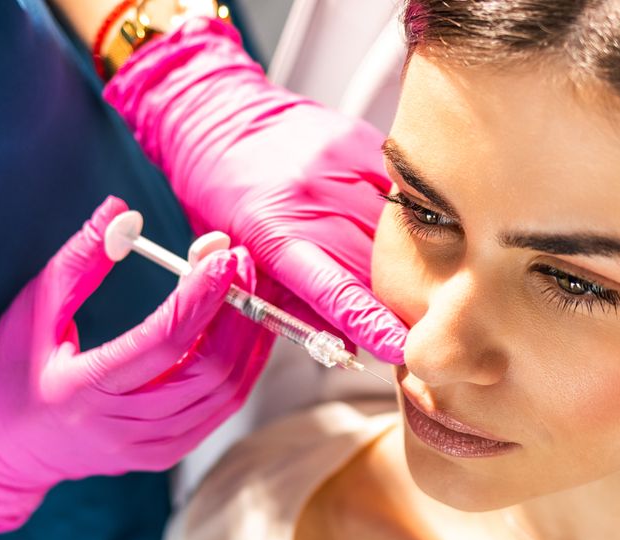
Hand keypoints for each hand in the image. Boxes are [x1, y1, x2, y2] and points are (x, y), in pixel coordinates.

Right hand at [0, 196, 273, 535]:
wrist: (0, 453)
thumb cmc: (8, 372)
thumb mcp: (32, 310)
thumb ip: (78, 261)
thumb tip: (121, 209)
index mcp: (82, 389)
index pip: (163, 342)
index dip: (202, 296)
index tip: (224, 256)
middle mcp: (120, 427)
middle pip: (207, 371)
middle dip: (235, 312)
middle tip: (241, 263)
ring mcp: (147, 448)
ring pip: (224, 395)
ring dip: (247, 339)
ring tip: (247, 289)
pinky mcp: (163, 455)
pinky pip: (218, 411)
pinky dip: (239, 368)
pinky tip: (239, 330)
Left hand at [103, 18, 407, 363]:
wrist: (218, 113)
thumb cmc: (220, 193)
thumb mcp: (238, 258)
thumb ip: (285, 303)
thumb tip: (346, 342)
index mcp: (272, 231)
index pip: (332, 288)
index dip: (370, 321)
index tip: (401, 347)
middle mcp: (311, 195)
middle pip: (374, 264)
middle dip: (390, 297)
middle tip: (396, 315)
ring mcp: (340, 163)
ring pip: (394, 230)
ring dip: (399, 258)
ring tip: (390, 266)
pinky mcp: (362, 141)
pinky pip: (397, 193)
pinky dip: (397, 217)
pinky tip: (387, 224)